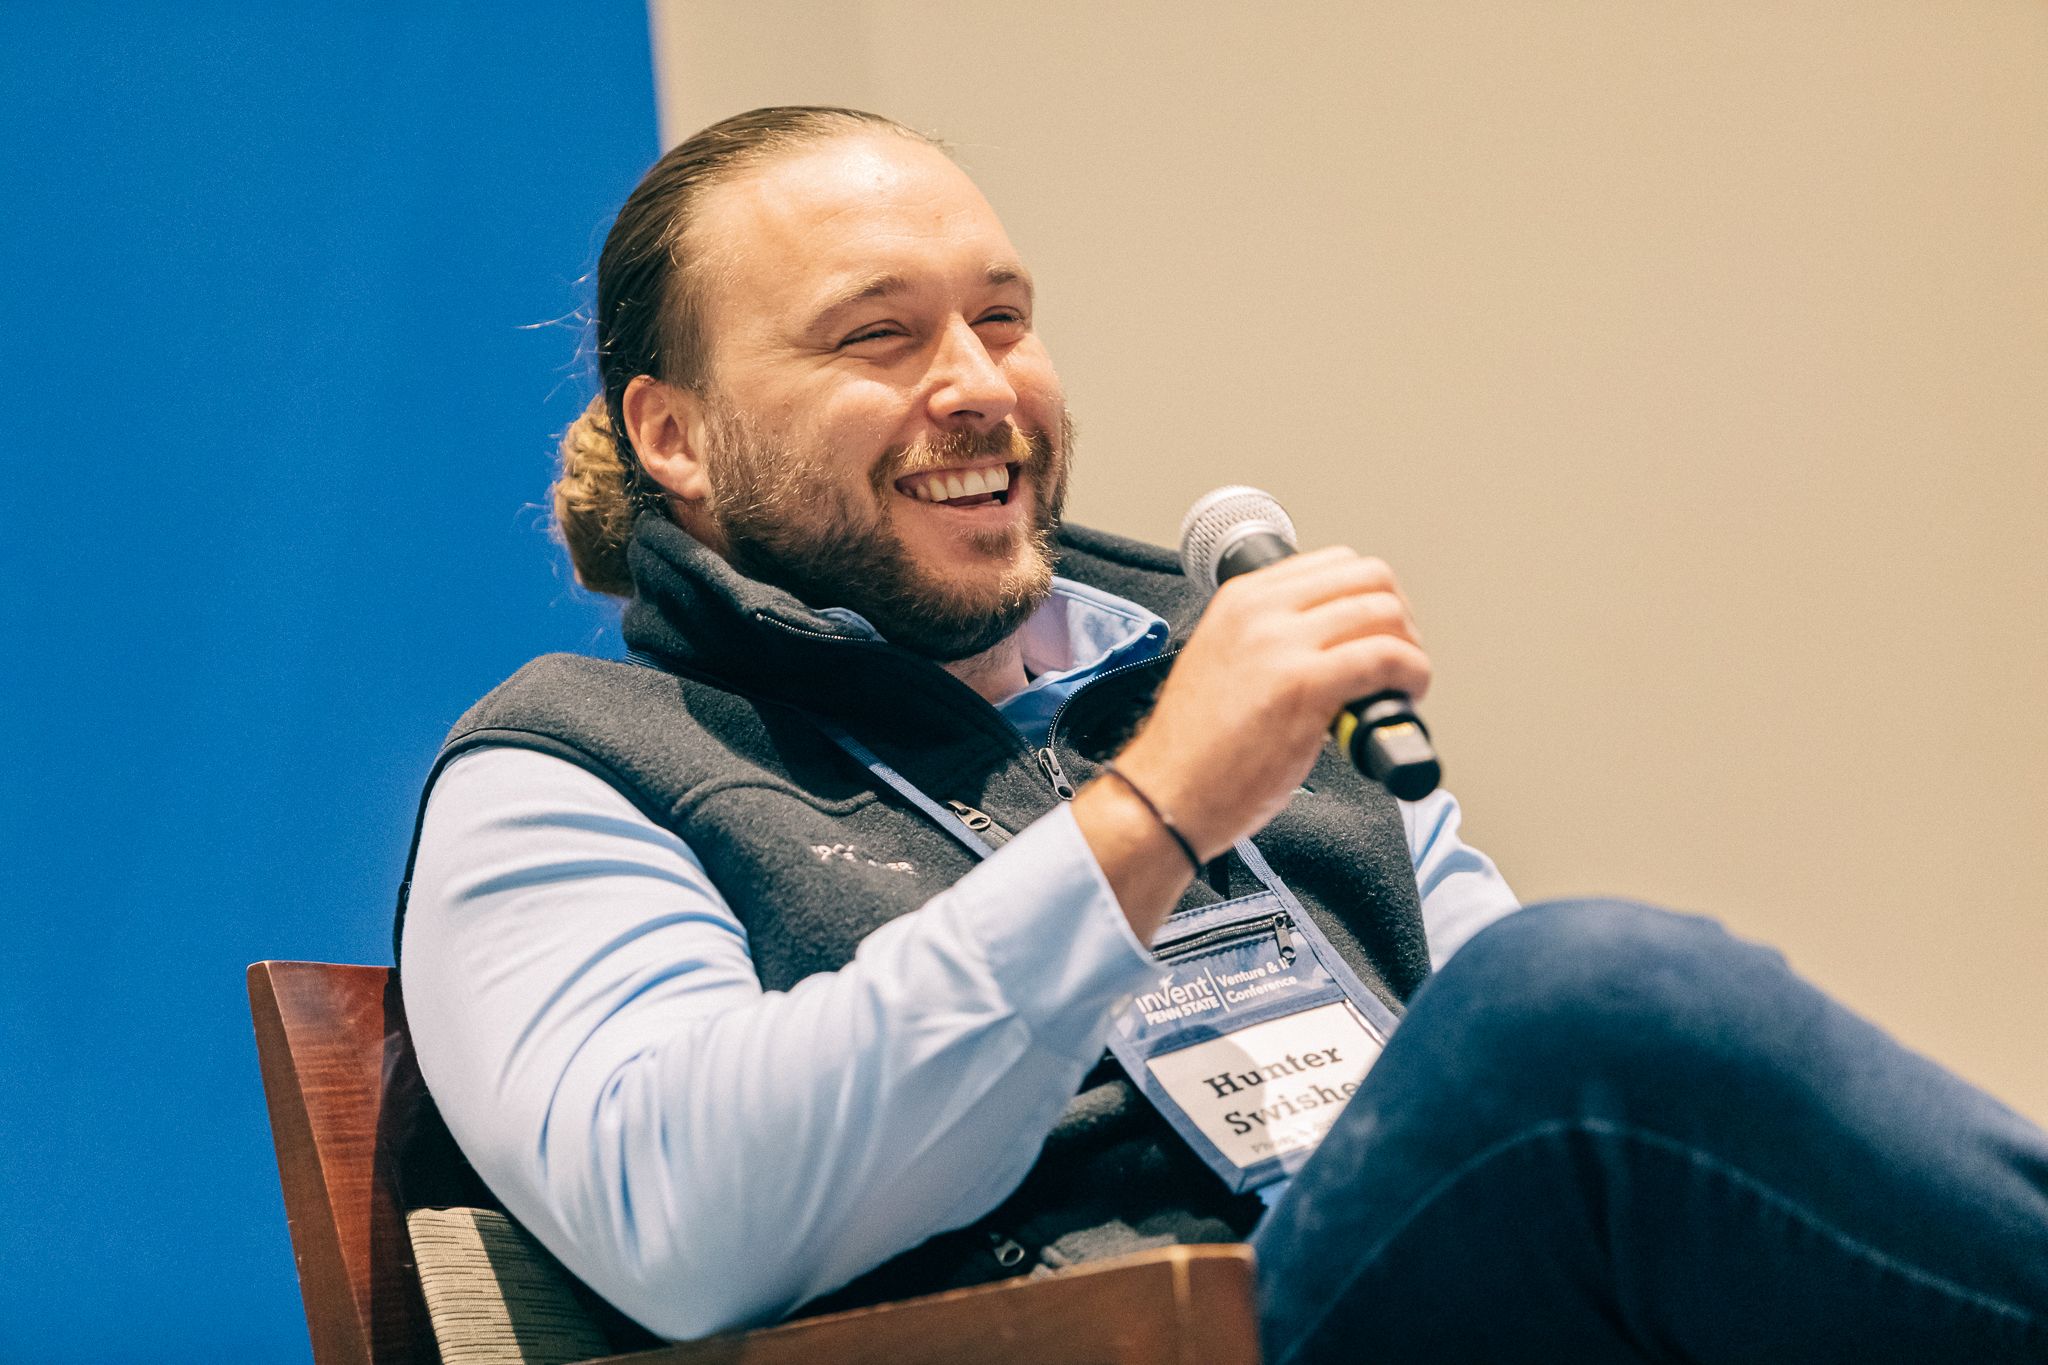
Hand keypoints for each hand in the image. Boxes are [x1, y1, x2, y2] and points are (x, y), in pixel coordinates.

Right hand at [1114, 547, 1431, 858]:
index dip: (1370, 596)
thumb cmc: (1195, 748)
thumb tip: (1331, 642)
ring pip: (1384, 612)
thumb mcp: (1222, 660)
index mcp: (1240, 599)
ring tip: (1401, 682)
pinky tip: (1404, 697)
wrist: (1168, 795)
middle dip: (1398, 616)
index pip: (1334, 562)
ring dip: (1410, 647)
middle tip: (1397, 655)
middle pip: (1369, 578)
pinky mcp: (1305, 685)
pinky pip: (1388, 658)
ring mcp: (1282, 644)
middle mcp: (1261, 611)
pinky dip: (1412, 674)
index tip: (1375, 631)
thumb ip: (1269, 638)